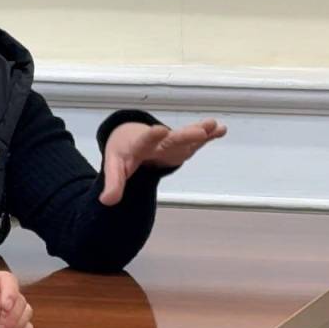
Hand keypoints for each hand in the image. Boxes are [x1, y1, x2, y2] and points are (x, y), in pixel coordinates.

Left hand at [99, 119, 226, 205]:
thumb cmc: (123, 152)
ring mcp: (172, 143)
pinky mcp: (182, 146)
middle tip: (198, 131)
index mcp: (139, 145)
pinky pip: (197, 141)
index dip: (151, 137)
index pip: (144, 141)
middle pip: (171, 139)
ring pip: (186, 138)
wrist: (128, 138)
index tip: (159, 130)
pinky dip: (209, 136)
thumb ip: (113, 184)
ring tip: (213, 125)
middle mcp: (158, 142)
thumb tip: (107, 202)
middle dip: (184, 135)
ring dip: (200, 132)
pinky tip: (221, 130)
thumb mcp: (114, 168)